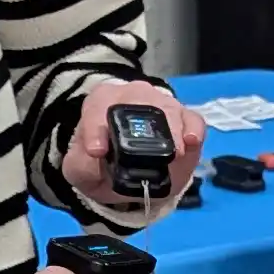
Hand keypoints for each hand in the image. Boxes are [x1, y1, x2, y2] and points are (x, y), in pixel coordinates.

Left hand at [60, 77, 205, 214]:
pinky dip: (193, 128)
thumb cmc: (101, 165)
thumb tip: (95, 152)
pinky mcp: (184, 120)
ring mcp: (162, 105)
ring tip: (175, 151)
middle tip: (148, 152)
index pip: (98, 107)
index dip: (95, 129)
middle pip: (138, 99)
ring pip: (169, 107)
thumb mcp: (80, 169)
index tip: (97, 151)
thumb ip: (80, 163)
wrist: (126, 177)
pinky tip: (191, 141)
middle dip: (144, 124)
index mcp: (101, 102)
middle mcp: (133, 96)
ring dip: (173, 129)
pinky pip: (192, 117)